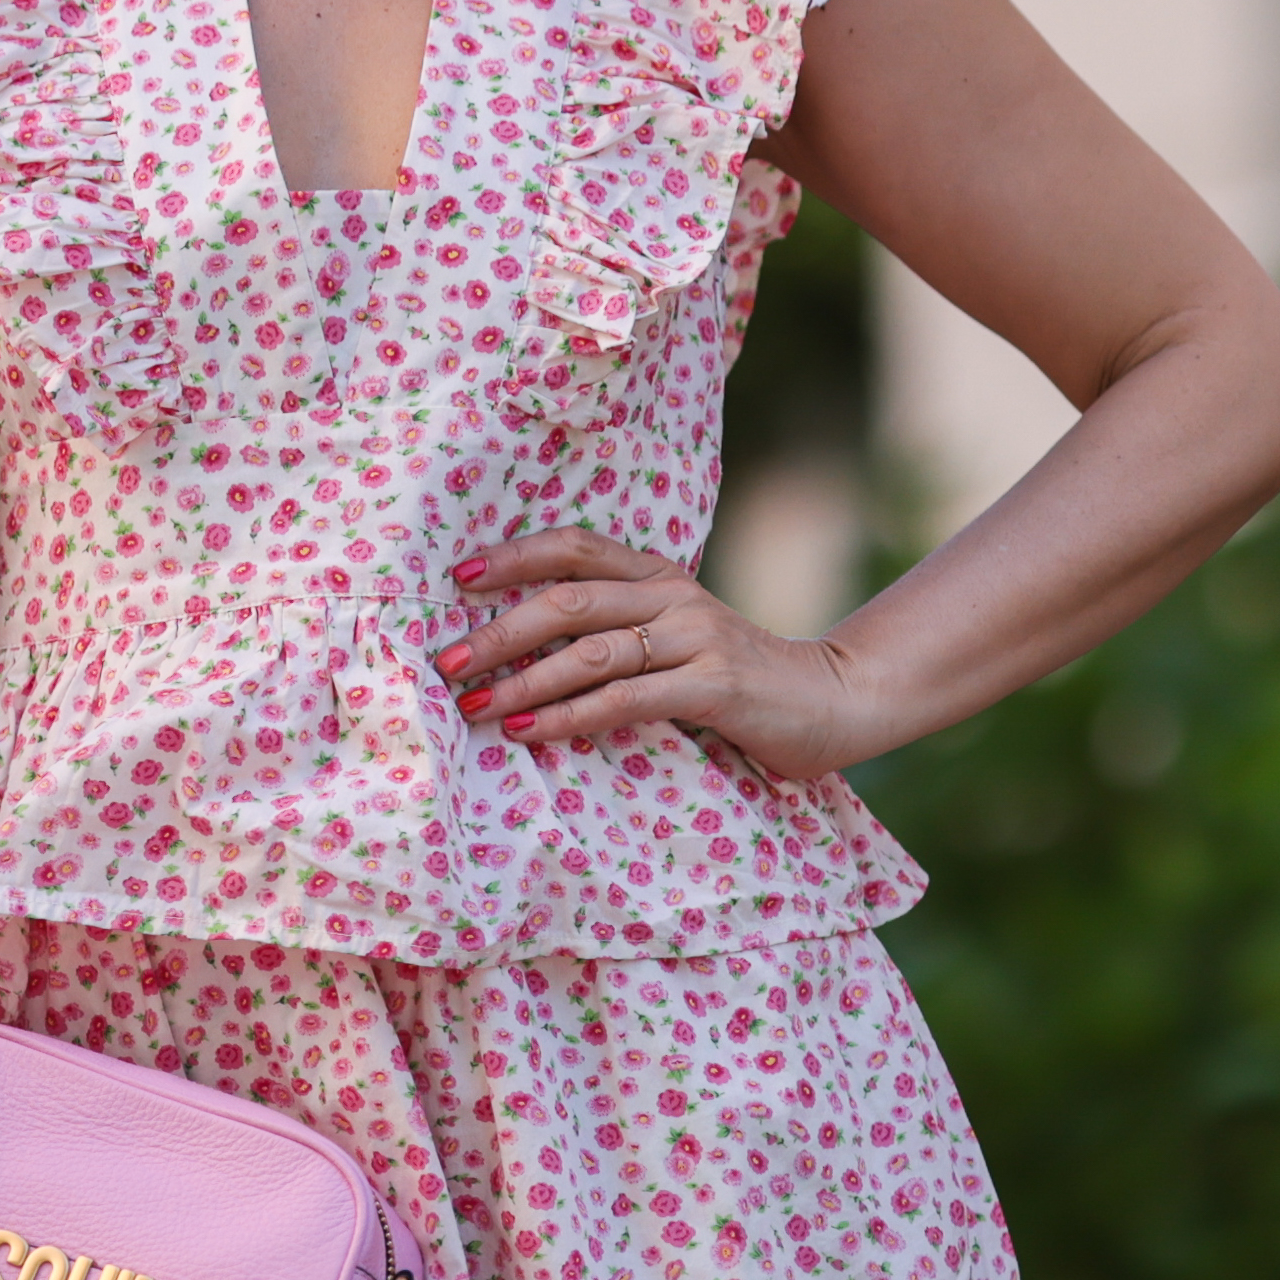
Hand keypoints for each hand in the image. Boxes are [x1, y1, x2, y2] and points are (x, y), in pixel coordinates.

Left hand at [436, 528, 893, 776]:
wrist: (833, 701)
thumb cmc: (741, 680)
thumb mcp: (678, 642)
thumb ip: (621, 637)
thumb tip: (528, 655)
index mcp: (659, 576)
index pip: (576, 547)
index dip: (515, 557)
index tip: (458, 578)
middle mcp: (674, 595)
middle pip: (569, 598)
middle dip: (500, 630)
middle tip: (446, 660)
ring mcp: (696, 637)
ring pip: (590, 651)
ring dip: (523, 680)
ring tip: (475, 704)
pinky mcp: (713, 685)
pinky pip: (625, 698)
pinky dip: (570, 716)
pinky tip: (530, 732)